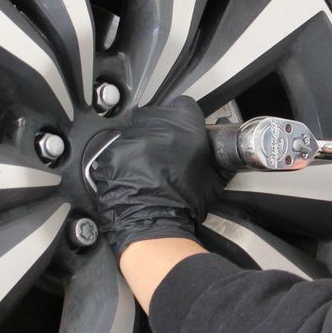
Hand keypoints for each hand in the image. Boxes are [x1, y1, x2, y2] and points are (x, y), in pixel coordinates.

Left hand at [83, 96, 223, 253]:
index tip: (185, 129)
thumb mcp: (215, 177)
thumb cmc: (185, 205)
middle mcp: (154, 127)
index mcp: (183, 127)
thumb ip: (218, 151)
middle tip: (169, 153)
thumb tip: (220, 139)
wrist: (155, 226)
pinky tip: (137, 175)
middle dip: (163, 130)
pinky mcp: (111, 153)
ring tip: (152, 168)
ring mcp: (129, 139)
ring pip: (138, 132)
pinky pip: (119, 149)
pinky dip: (126, 158)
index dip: (186, 118)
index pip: (185, 106)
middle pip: (159, 116)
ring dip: (144, 144)